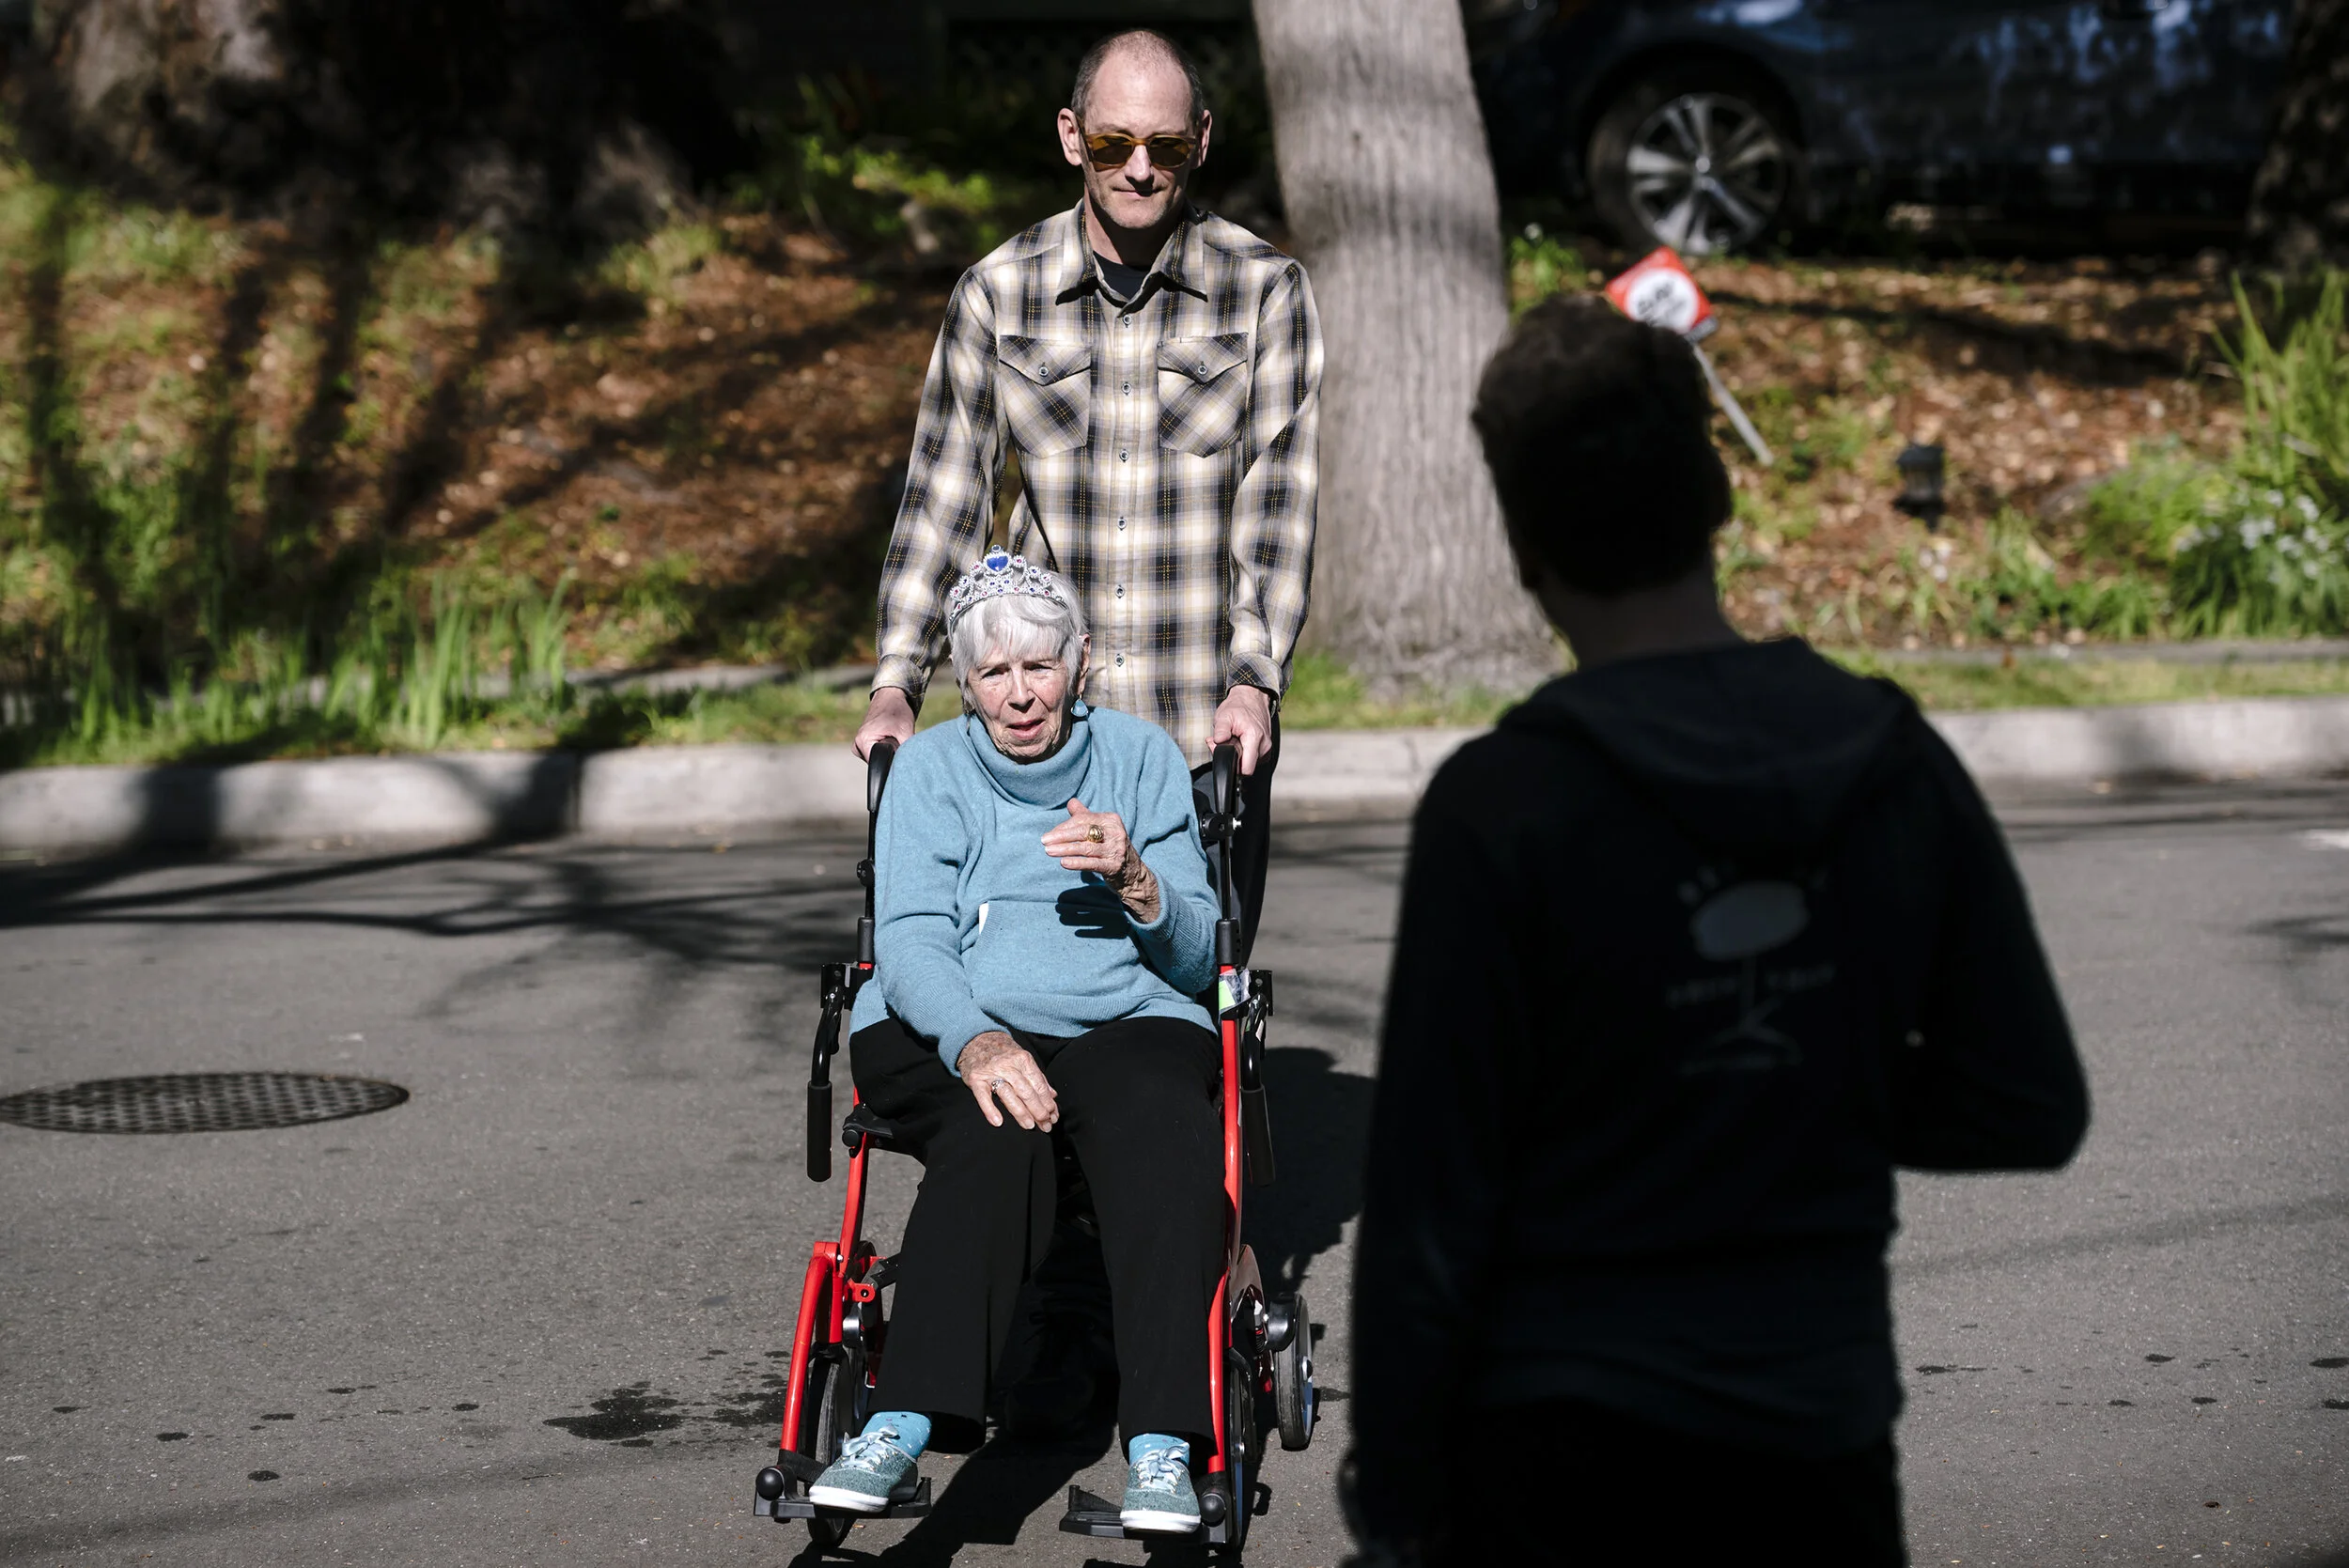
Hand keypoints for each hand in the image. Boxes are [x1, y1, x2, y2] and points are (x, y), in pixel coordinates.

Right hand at [854, 687, 916, 759]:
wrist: (890, 696)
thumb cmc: (897, 710)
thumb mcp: (905, 730)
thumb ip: (906, 750)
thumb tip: (908, 765)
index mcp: (863, 741)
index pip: (877, 765)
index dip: (891, 763)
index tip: (899, 753)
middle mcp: (857, 744)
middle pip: (877, 763)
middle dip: (890, 756)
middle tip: (897, 740)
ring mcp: (859, 743)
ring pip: (877, 758)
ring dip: (888, 751)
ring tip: (893, 736)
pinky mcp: (863, 742)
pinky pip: (875, 753)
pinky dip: (884, 748)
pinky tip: (889, 737)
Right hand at [956, 1030, 1057, 1129]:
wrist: (977, 1039)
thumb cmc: (1004, 1052)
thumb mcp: (1023, 1059)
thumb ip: (1038, 1078)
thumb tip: (1053, 1095)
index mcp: (1023, 1060)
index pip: (1038, 1085)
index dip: (1047, 1103)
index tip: (1053, 1116)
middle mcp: (1008, 1065)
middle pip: (1026, 1092)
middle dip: (1038, 1111)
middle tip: (1045, 1126)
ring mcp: (991, 1072)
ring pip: (1009, 1095)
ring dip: (1021, 1113)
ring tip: (1030, 1126)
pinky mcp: (976, 1079)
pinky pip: (983, 1097)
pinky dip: (990, 1110)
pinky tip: (998, 1122)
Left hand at [1041, 799, 1159, 921]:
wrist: (1132, 874)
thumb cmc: (1111, 849)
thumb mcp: (1102, 830)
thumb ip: (1086, 816)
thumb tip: (1071, 802)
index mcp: (1111, 820)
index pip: (1083, 820)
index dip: (1065, 827)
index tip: (1050, 835)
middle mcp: (1116, 832)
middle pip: (1084, 831)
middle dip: (1062, 836)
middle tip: (1044, 840)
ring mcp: (1116, 850)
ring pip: (1086, 847)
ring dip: (1065, 849)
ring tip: (1048, 851)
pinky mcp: (1114, 866)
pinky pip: (1092, 863)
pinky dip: (1076, 863)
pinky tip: (1063, 863)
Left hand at [1211, 685, 1272, 774]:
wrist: (1252, 697)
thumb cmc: (1238, 706)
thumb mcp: (1224, 716)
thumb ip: (1220, 730)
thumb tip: (1217, 742)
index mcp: (1255, 738)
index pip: (1246, 769)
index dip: (1232, 766)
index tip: (1224, 754)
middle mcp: (1264, 746)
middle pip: (1246, 767)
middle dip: (1233, 759)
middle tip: (1225, 743)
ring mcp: (1267, 748)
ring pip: (1249, 763)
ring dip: (1239, 755)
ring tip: (1233, 740)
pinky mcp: (1266, 749)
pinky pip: (1253, 759)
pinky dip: (1245, 753)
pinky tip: (1240, 742)